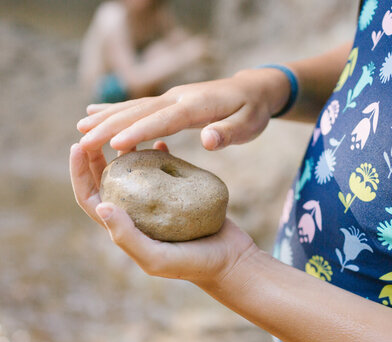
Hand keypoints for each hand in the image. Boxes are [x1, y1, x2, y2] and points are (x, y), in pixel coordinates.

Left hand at [69, 141, 256, 283]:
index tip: (78, 145)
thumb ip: (127, 237)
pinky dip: (159, 155)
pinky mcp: (179, 195)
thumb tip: (101, 205)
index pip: (90, 198)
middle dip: (98, 156)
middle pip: (108, 181)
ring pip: (134, 173)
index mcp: (124, 229)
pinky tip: (162, 142)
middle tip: (99, 131)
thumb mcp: (156, 258)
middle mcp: (136, 214)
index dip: (79, 173)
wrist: (230, 261)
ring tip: (127, 132)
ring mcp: (157, 204)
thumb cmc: (192, 264)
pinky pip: (163, 171)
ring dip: (127, 153)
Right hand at [76, 69, 289, 151]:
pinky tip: (96, 110)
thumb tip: (207, 140)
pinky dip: (116, 108)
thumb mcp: (249, 125)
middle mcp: (178, 98)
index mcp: (196, 106)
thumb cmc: (252, 111)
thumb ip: (228, 132)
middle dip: (110, 125)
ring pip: (134, 106)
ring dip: (106, 116)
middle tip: (82, 141)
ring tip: (80, 127)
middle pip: (140, 111)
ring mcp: (172, 97)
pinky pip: (138, 105)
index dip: (139, 131)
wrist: (253, 89)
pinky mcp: (170, 100)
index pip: (164, 120)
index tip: (113, 144)